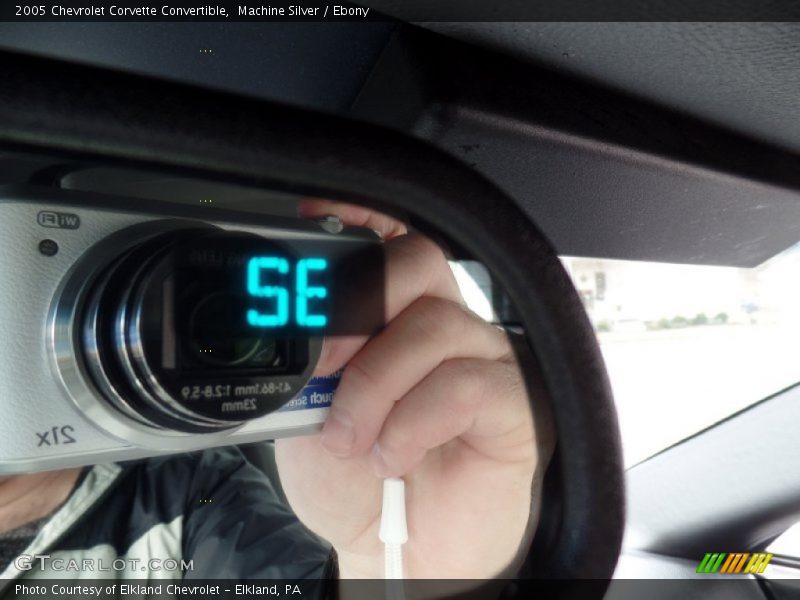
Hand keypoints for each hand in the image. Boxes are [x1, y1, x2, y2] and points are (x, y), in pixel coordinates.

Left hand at [275, 200, 553, 579]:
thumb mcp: (306, 418)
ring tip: (354, 437)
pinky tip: (396, 454)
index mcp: (393, 319)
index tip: (312, 221)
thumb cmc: (358, 483)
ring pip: (436, 323)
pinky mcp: (514, 403)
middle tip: (324, 368)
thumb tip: (288, 327)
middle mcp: (443, 326)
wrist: (395, 550)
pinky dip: (414, 420)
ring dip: (376, 383)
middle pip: (418, 262)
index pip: (388, 244)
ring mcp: (482, 360)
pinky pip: (466, 383)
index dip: (357, 220)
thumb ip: (304, 367)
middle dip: (359, 305)